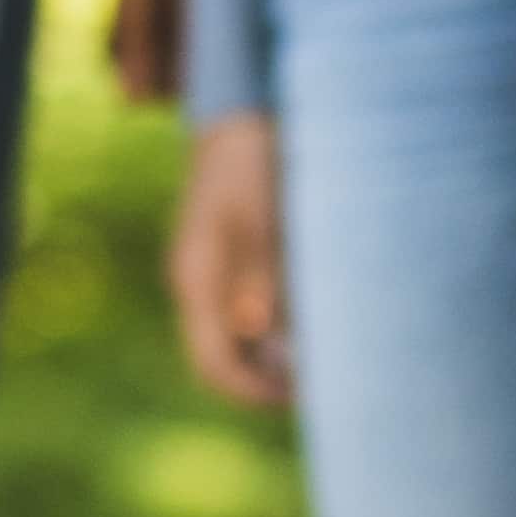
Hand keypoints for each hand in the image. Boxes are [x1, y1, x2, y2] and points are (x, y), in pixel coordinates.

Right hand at [166, 112, 289, 408]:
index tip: (304, 396)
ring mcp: (207, 275)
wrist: (239, 120)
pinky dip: (273, 330)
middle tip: (316, 386)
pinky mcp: (225, 262)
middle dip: (264, 381)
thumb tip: (258, 332)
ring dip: (271, 357)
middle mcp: (196, 286)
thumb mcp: (263, 217)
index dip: (257, 392)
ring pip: (234, 340)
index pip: (216, 365)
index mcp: (198, 282)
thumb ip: (260, 274)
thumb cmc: (254, 164)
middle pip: (221, 360)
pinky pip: (244, 313)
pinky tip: (308, 322)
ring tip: (319, 358)